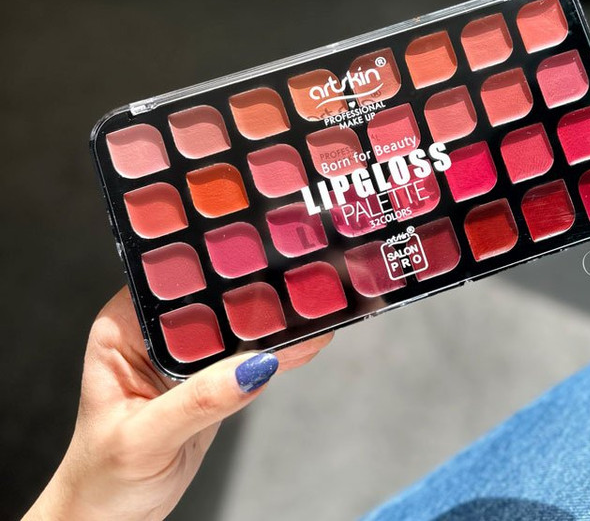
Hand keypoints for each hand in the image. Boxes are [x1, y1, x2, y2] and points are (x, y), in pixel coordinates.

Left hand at [24, 287, 332, 520]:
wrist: (113, 516)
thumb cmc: (102, 477)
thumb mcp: (143, 439)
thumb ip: (197, 402)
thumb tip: (253, 367)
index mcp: (124, 327)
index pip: (174, 285)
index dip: (213, 273)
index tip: (255, 266)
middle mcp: (156, 330)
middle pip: (212, 300)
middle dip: (253, 293)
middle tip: (296, 286)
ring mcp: (186, 352)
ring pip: (236, 326)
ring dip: (273, 322)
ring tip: (313, 313)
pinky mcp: (210, 376)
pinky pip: (249, 357)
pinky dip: (279, 353)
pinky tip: (307, 344)